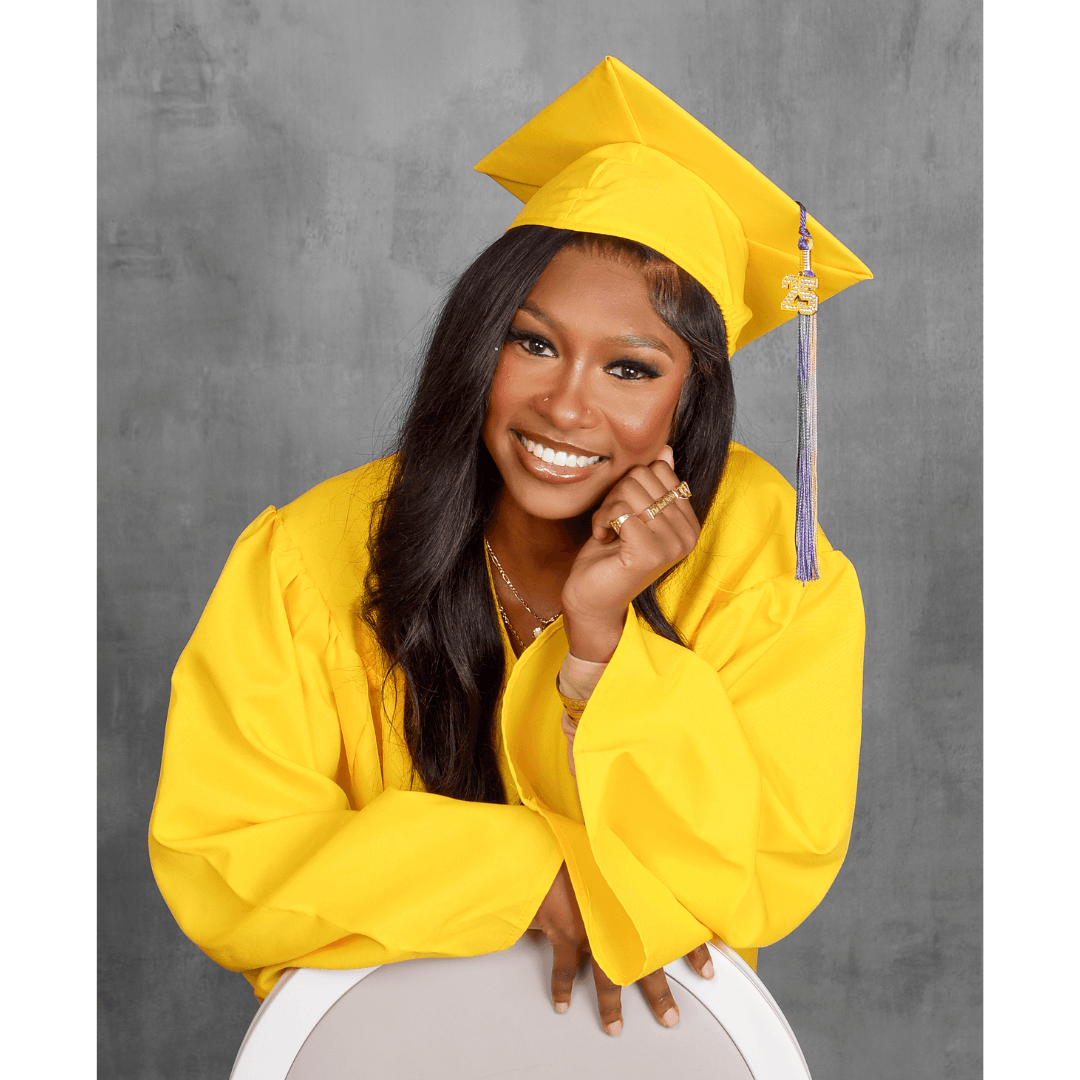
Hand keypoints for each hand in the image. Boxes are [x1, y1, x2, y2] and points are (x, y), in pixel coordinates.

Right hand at [530, 864, 715, 1034]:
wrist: (549, 849)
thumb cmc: (581, 848)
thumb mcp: (614, 856)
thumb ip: (630, 873)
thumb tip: (642, 879)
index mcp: (635, 899)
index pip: (674, 926)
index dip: (694, 950)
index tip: (707, 969)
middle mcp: (617, 920)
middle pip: (645, 965)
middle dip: (659, 995)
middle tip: (669, 1017)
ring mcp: (591, 931)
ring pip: (607, 978)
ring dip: (611, 1005)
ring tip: (614, 1025)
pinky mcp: (564, 933)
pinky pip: (565, 970)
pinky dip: (562, 988)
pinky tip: (563, 1003)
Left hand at [561, 446, 699, 661]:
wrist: (593, 600)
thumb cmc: (610, 557)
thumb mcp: (633, 514)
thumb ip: (654, 485)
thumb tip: (666, 450)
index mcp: (689, 523)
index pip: (660, 470)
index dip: (631, 485)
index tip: (625, 515)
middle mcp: (687, 534)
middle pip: (643, 476)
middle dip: (617, 495)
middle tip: (613, 525)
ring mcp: (670, 545)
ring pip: (629, 490)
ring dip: (607, 509)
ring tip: (609, 534)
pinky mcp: (649, 552)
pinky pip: (620, 510)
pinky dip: (602, 520)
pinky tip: (603, 539)